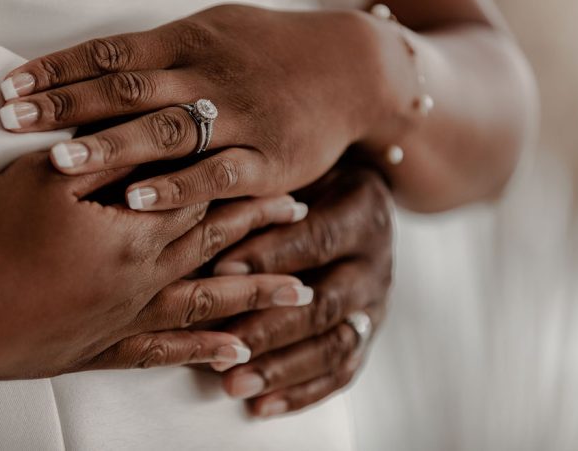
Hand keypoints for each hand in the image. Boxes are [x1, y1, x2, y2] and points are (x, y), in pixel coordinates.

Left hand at [0, 5, 396, 209]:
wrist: (351, 70)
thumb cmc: (275, 52)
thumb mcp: (220, 31)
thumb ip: (166, 50)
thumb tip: (104, 63)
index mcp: (191, 41)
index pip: (111, 52)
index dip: (58, 69)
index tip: (9, 86)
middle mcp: (209, 76)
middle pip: (127, 88)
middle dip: (65, 106)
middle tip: (10, 122)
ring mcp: (240, 118)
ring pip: (167, 131)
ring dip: (110, 146)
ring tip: (58, 165)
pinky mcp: (268, 159)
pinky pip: (217, 174)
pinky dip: (176, 187)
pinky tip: (135, 200)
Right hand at [0, 153, 309, 381]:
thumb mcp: (49, 180)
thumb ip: (108, 158)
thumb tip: (154, 135)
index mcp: (138, 232)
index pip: (204, 205)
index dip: (247, 193)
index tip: (287, 188)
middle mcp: (147, 277)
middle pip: (219, 249)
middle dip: (265, 236)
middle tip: (306, 227)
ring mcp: (131, 317)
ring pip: (210, 303)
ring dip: (257, 297)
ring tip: (299, 296)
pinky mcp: (107, 348)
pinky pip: (168, 351)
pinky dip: (204, 351)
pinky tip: (236, 351)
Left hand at [212, 163, 392, 416]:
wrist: (359, 200)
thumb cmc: (316, 181)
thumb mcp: (301, 170)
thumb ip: (265, 191)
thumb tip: (201, 208)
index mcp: (363, 213)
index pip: (318, 238)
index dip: (272, 254)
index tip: (223, 268)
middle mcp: (376, 262)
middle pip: (327, 303)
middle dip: (271, 329)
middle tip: (224, 350)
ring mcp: (375, 303)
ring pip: (334, 344)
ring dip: (282, 369)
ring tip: (233, 387)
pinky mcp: (366, 332)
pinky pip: (342, 370)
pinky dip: (302, 392)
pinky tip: (262, 407)